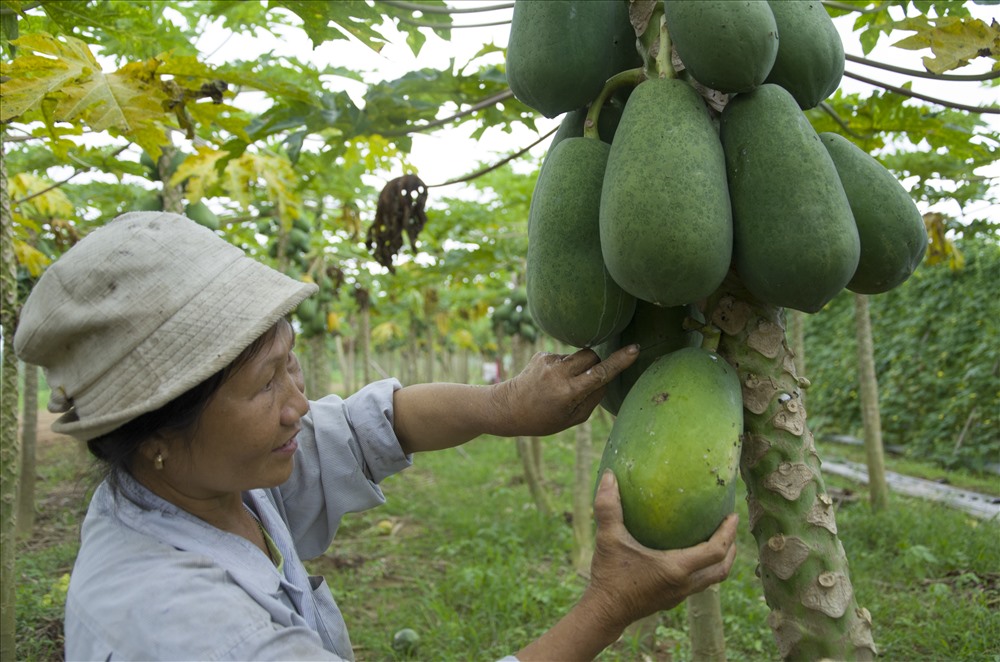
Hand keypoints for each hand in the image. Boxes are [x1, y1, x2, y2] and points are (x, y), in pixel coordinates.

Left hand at [490, 345, 638, 436]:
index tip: (635, 349)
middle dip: (596, 364)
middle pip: (592, 356)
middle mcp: (558, 374)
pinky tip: (549, 381)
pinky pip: (564, 356)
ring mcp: (548, 362)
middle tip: (587, 381)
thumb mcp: (573, 419)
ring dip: (579, 366)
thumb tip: (607, 377)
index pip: (600, 374)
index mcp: (568, 393)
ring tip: (562, 384)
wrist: (507, 408)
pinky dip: (563, 367)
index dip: (620, 361)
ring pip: (579, 355)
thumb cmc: (543, 419)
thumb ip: (594, 398)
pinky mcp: (541, 354)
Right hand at [582, 471, 737, 635]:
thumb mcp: (608, 538)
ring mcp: (679, 595)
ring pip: (712, 579)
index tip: (733, 515)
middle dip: (731, 547)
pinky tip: (690, 556)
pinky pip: (699, 583)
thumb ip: (608, 507)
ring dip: (720, 560)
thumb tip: (609, 476)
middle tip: (731, 527)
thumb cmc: (609, 575)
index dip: (728, 533)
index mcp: (676, 568)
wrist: (604, 613)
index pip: (715, 551)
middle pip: (722, 568)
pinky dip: (704, 569)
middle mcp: (684, 584)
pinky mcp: (671, 600)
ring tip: (719, 540)